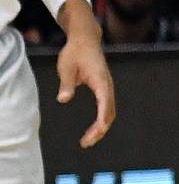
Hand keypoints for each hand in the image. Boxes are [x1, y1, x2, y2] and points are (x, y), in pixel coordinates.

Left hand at [53, 21, 115, 147]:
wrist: (86, 40)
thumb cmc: (76, 52)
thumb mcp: (66, 67)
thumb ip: (66, 84)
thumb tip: (63, 99)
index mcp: (101, 82)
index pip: (105, 105)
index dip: (101, 122)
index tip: (95, 133)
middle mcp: (108, 87)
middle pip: (109, 114)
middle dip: (100, 130)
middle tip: (86, 143)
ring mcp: (108, 89)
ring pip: (109, 113)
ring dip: (100, 128)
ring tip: (88, 140)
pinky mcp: (104, 90)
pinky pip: (106, 109)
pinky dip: (101, 121)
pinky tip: (93, 129)